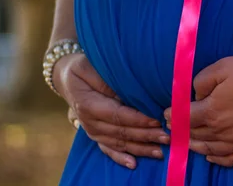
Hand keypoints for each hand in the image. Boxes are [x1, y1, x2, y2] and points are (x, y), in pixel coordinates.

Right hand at [54, 53, 169, 168]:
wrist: (66, 77)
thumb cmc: (80, 68)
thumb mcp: (88, 66)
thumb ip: (105, 81)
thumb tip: (125, 93)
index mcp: (88, 105)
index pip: (117, 115)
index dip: (137, 120)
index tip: (156, 120)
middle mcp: (89, 122)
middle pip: (121, 132)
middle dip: (145, 136)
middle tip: (166, 137)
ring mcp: (92, 131)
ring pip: (118, 143)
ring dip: (139, 148)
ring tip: (159, 151)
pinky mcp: (95, 135)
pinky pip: (108, 149)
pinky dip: (120, 158)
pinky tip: (134, 164)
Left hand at [163, 50, 232, 166]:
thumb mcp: (221, 67)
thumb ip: (201, 82)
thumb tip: (195, 97)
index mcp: (211, 112)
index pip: (184, 119)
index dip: (173, 117)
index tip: (167, 115)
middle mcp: (222, 131)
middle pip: (195, 135)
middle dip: (182, 131)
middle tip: (174, 128)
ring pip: (210, 149)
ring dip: (195, 145)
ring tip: (188, 142)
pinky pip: (230, 159)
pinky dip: (217, 159)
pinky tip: (211, 156)